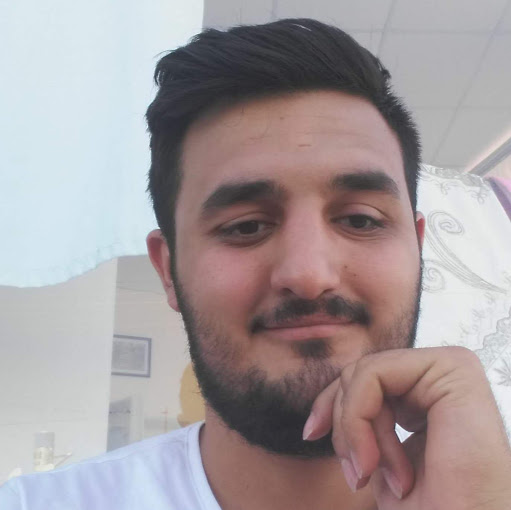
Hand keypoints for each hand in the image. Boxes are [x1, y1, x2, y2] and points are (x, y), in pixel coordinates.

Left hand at [303, 347, 510, 508]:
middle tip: (358, 476)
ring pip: (364, 373)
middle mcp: (440, 377)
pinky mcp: (453, 369)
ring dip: (356, 430)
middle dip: (345, 424)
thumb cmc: (427, 507)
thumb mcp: (378, 453)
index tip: (311, 434)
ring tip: (374, 475)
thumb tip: (330, 398)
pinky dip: (360, 418)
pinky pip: (374, 373)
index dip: (331, 403)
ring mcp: (449, 369)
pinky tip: (383, 465)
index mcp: (427, 394)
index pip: (363, 377)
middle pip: (360, 372)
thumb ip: (364, 414)